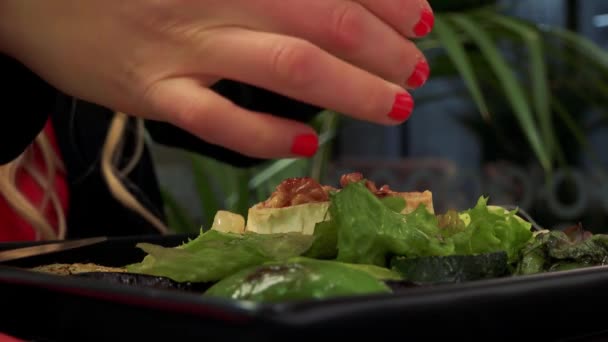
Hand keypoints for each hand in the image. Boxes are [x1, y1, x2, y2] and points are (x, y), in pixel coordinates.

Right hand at [0, 0, 432, 158]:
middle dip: (382, 48)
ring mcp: (180, 47)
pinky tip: (303, 143)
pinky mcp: (149, 93)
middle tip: (418, 70)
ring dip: (350, 90)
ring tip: (393, 106)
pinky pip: (216, 120)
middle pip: (320, 18)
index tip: (420, 19)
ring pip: (284, 68)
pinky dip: (264, 135)